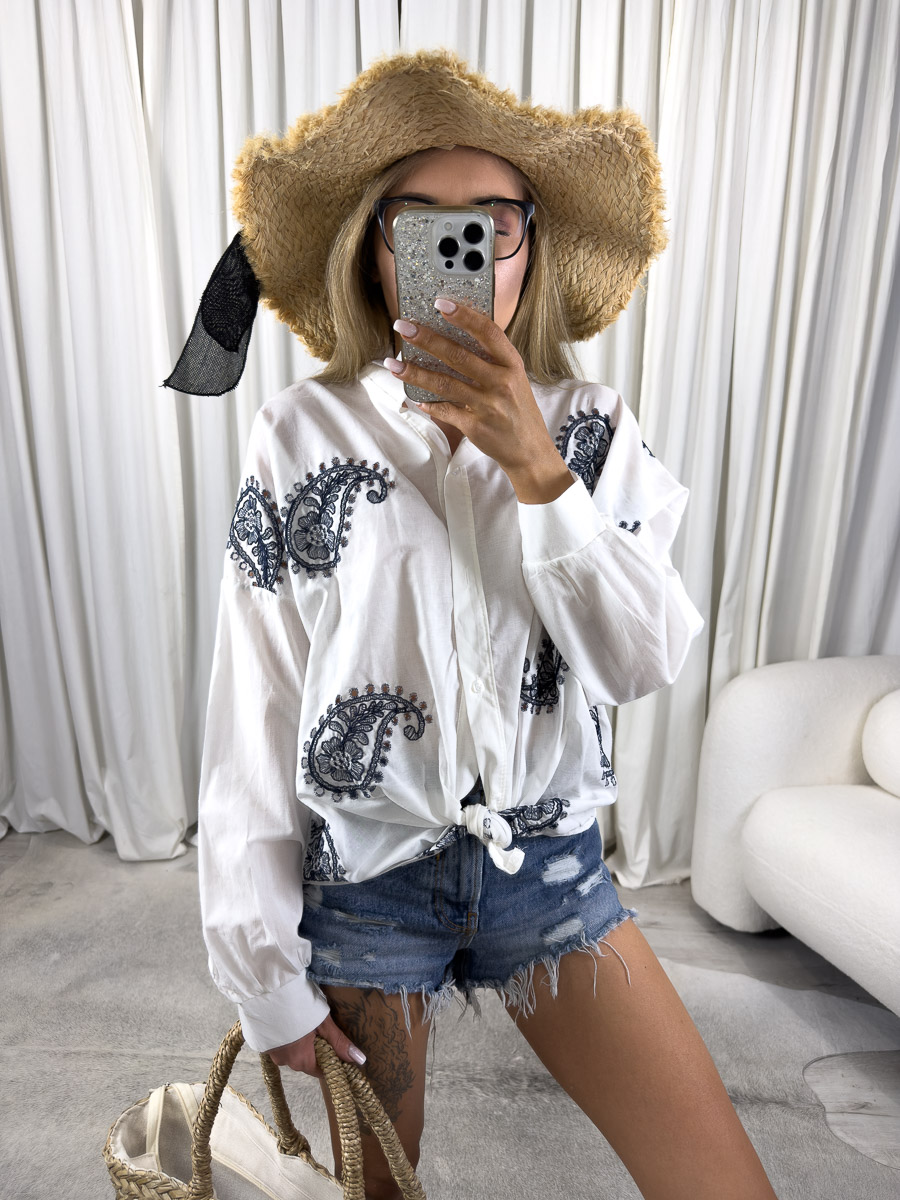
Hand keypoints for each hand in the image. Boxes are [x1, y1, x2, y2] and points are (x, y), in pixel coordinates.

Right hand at [266, 1012, 366, 1078]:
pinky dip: (291, 1037)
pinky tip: (294, 1021)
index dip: (334, 1062)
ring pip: (295, 1052)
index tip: (342, 1050)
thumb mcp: (323, 1022)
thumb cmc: (298, 1005)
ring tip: (309, 1022)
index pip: (322, 1071)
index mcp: (301, 1060)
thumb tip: (359, 1060)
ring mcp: (272, 1052)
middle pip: (308, 1061)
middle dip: (319, 1048)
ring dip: (304, 1042)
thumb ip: (339, 1042)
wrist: (267, 989)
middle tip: (325, 1028)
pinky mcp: (265, 1041)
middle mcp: (285, 1061)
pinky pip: (283, 1044)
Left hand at [385, 300, 564, 486]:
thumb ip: (491, 359)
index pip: (487, 331)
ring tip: (393, 363)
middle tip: (403, 328)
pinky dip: (428, 403)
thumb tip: (455, 335)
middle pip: (458, 355)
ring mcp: (488, 405)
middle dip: (427, 339)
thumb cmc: (518, 409)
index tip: (440, 303)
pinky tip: (414, 397)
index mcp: (512, 364)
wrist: (530, 450)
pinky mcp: (475, 426)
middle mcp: (501, 382)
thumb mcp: (515, 378)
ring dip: (415, 372)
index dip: (463, 315)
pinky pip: (445, 411)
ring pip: (445, 383)